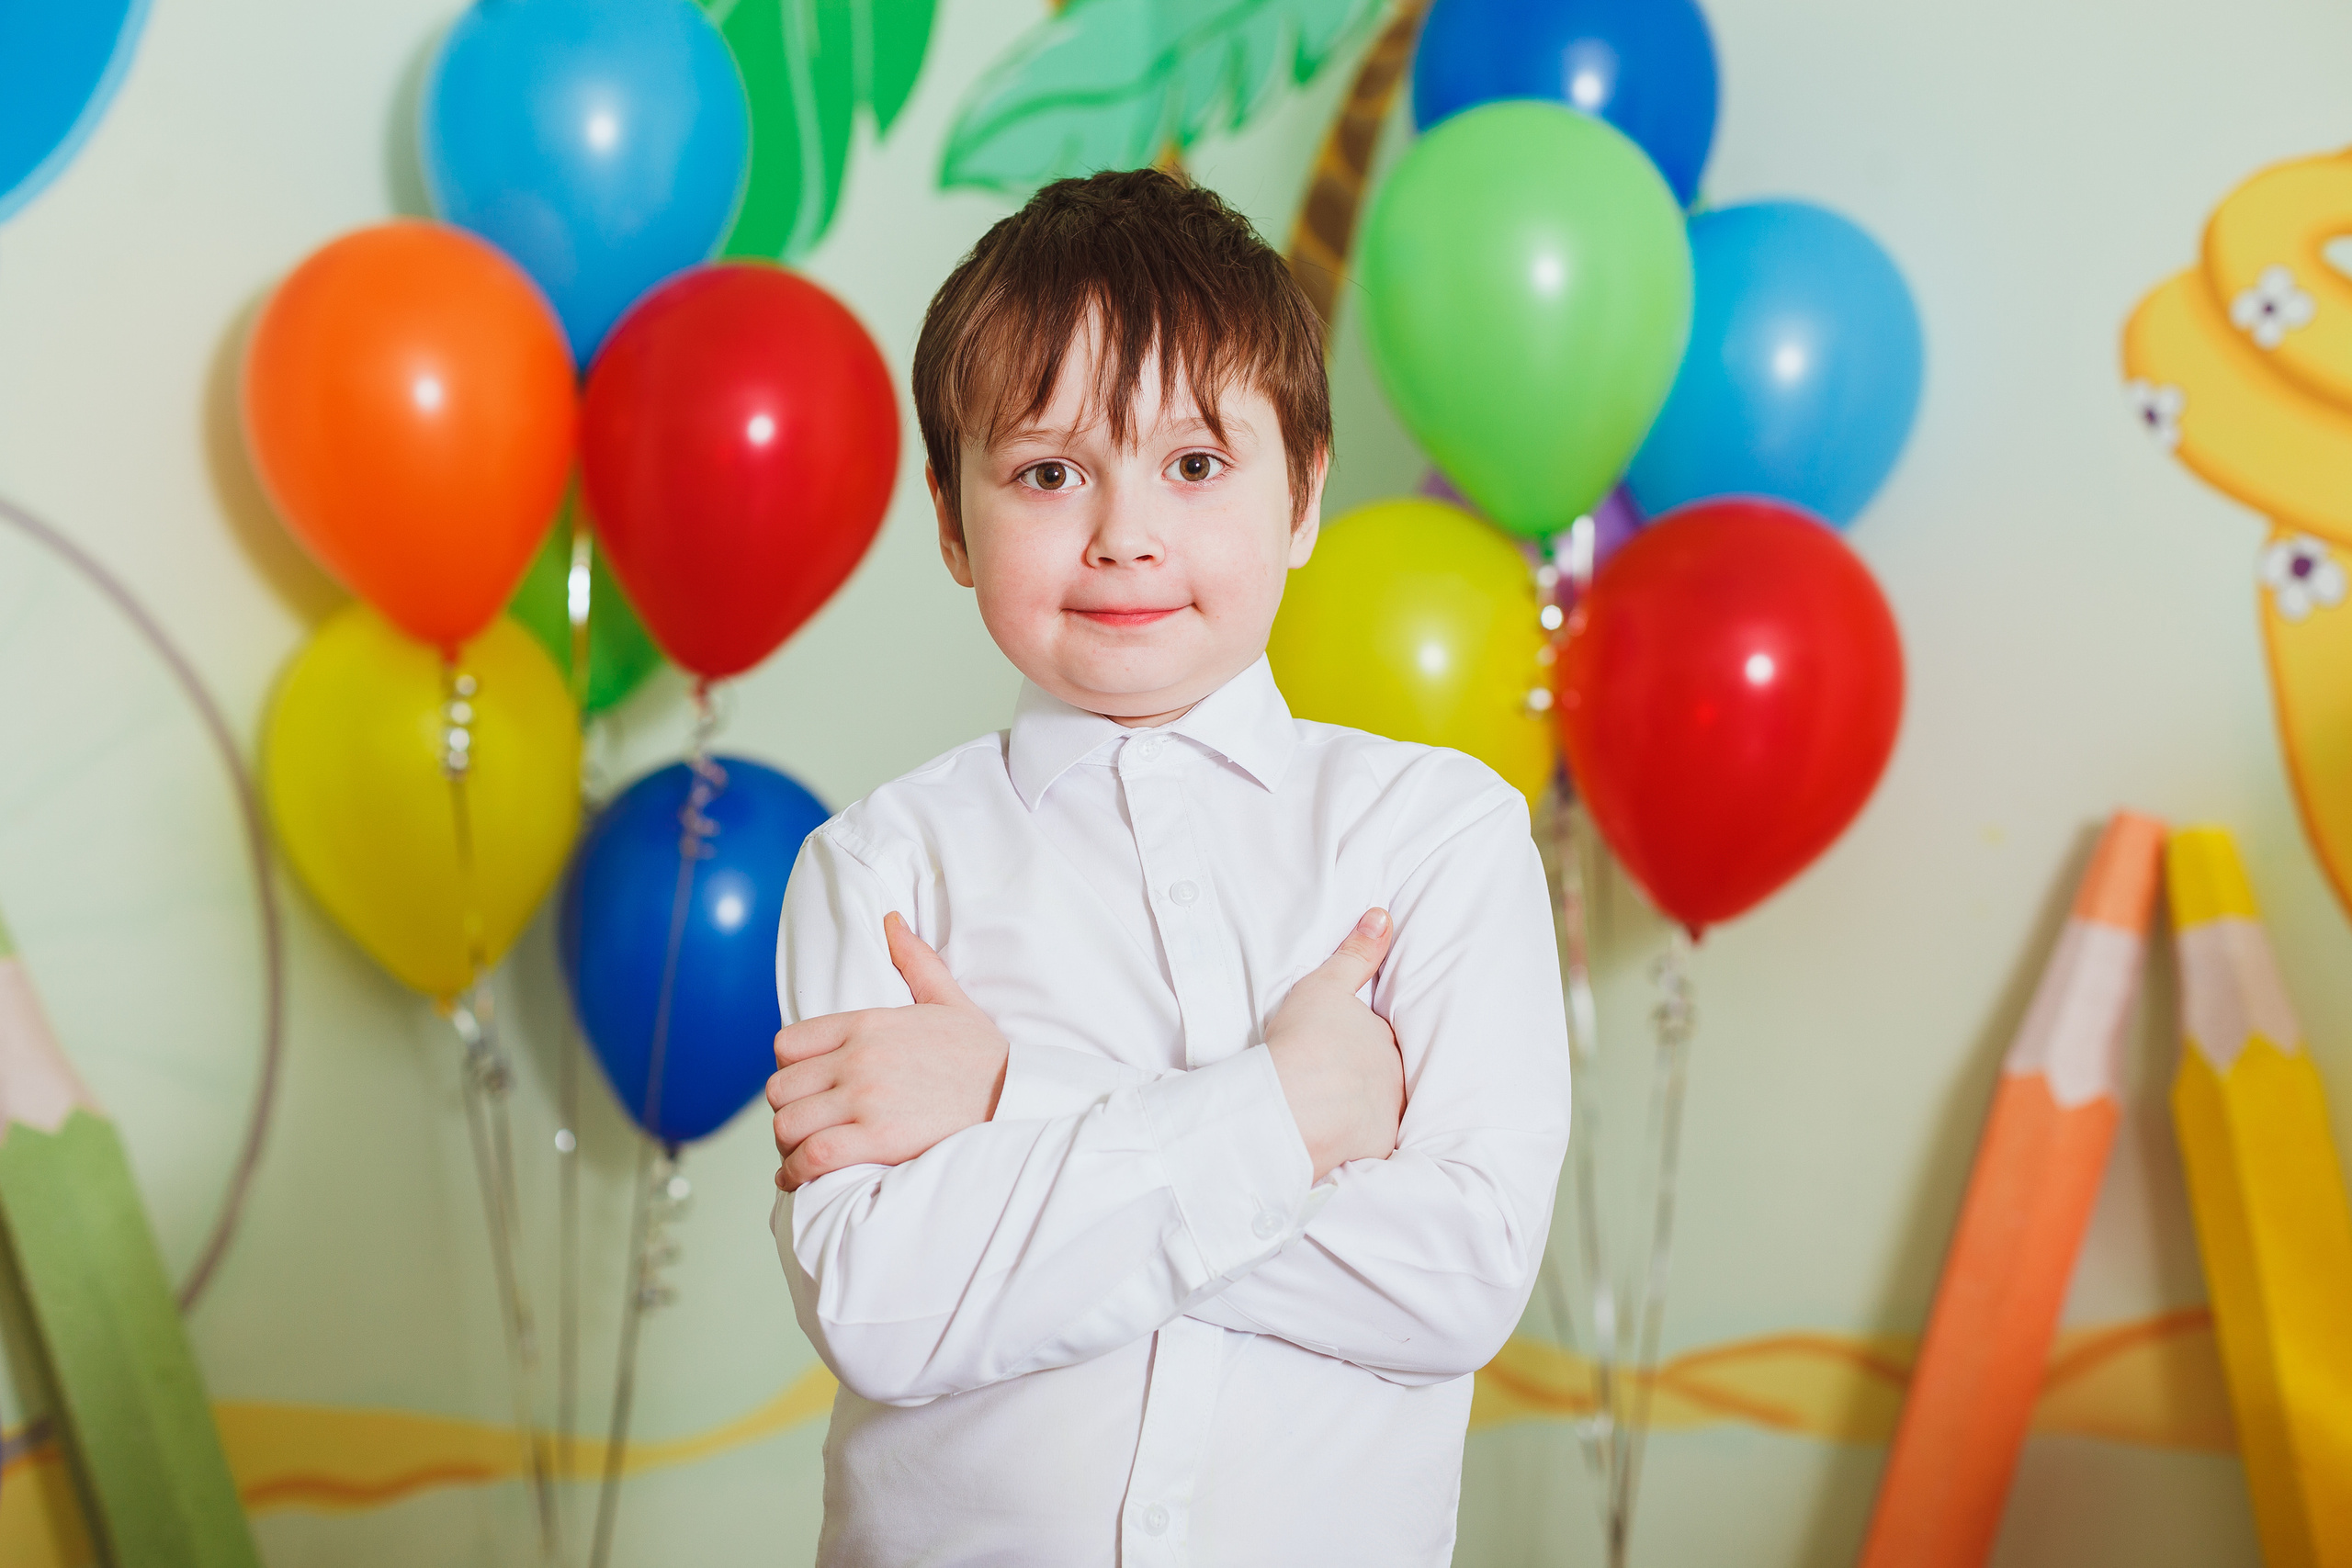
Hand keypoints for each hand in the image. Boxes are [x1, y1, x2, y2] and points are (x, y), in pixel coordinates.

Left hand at [767, 913, 1009, 1191]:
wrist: (1018, 1098)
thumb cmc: (986, 1057)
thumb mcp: (950, 1001)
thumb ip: (915, 962)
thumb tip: (891, 921)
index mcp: (867, 1023)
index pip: (787, 1045)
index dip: (789, 1070)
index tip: (805, 1086)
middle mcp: (858, 1058)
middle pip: (780, 1089)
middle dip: (789, 1110)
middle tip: (807, 1124)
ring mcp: (866, 1099)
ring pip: (788, 1124)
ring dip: (790, 1145)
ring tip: (802, 1153)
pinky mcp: (877, 1139)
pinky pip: (811, 1156)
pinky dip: (797, 1173)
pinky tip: (800, 1178)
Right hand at [1264, 909, 1401, 1181]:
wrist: (1292, 1105)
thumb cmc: (1304, 1041)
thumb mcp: (1325, 986)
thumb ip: (1356, 953)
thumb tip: (1383, 916)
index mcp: (1385, 1039)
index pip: (1378, 1039)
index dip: (1354, 1043)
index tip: (1331, 1050)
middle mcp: (1396, 1077)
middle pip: (1382, 1075)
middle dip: (1362, 1078)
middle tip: (1327, 1082)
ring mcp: (1387, 1116)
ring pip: (1377, 1110)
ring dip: (1360, 1110)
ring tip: (1329, 1114)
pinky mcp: (1374, 1150)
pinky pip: (1366, 1145)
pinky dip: (1352, 1142)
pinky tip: (1331, 1140)